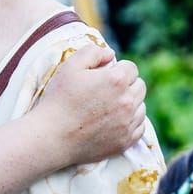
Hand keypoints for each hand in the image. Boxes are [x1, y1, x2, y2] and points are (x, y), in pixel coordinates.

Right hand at [33, 45, 146, 165]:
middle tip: (107, 91)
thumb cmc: (58, 100)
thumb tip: (110, 53)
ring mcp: (128, 123)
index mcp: (117, 80)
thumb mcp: (70, 67)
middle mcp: (127, 101)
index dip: (117, 69)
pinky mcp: (125, 141)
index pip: (131, 68)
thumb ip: (92, 52)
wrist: (52, 137)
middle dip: (127, 85)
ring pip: (141, 107)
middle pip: (139, 86)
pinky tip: (115, 122)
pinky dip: (130, 123)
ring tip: (109, 107)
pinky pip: (139, 127)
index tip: (105, 76)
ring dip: (130, 104)